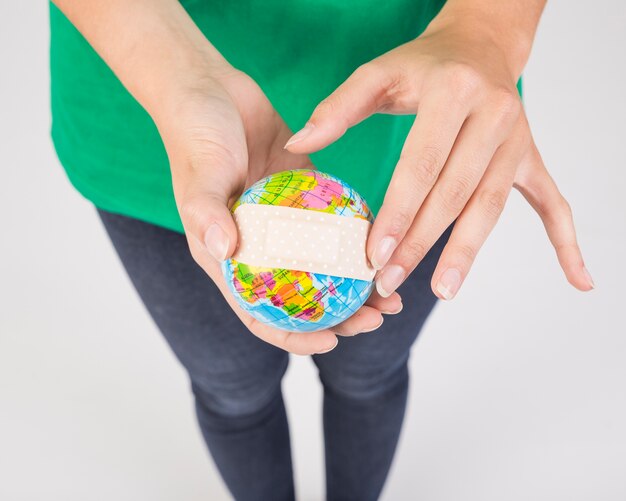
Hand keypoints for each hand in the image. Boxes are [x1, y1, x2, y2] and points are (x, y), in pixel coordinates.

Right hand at [153, 68, 400, 354]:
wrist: (210, 87)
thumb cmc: (195, 134)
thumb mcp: (198, 172)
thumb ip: (206, 212)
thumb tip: (224, 250)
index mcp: (228, 257)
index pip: (260, 313)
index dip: (294, 335)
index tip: (332, 342)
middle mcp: (259, 247)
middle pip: (302, 297)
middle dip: (340, 315)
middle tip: (378, 315)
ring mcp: (284, 223)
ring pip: (325, 266)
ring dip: (357, 283)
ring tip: (393, 290)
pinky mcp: (303, 195)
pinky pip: (335, 224)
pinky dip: (357, 238)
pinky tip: (385, 242)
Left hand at [284, 9, 593, 299]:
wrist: (481, 46)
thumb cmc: (424, 65)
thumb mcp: (378, 73)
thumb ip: (337, 109)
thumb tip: (296, 146)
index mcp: (453, 94)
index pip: (422, 164)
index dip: (399, 212)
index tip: (374, 254)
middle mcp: (494, 116)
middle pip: (455, 192)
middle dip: (421, 242)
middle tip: (390, 282)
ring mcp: (518, 140)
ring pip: (492, 205)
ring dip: (467, 251)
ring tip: (443, 290)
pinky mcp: (532, 157)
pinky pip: (553, 203)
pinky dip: (565, 242)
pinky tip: (578, 279)